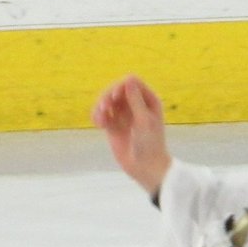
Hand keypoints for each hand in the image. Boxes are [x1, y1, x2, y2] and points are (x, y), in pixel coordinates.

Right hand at [91, 74, 171, 194]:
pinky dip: (97, 116)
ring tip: (100, 119)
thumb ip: (136, 100)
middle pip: (116, 89)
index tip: (114, 97)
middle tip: (104, 108)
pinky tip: (99, 125)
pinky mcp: (114, 125)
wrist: (146, 167)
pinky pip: (101, 114)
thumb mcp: (144, 120)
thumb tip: (128, 79)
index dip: (120, 86)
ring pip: (107, 100)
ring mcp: (124, 115)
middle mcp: (136, 105)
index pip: (131, 82)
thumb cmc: (150, 144)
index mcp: (149, 100)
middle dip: (107, 96)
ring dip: (100, 106)